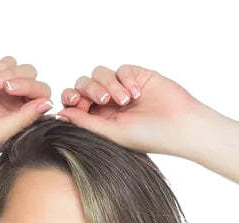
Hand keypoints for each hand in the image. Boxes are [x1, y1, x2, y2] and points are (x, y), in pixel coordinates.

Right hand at [0, 56, 52, 159]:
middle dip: (23, 82)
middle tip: (4, 88)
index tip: (18, 98)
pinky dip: (3, 66)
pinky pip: (10, 61)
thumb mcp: (0, 130)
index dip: (36, 94)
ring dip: (10, 73)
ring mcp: (7, 92)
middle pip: (37, 84)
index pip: (44, 102)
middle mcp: (19, 108)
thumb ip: (26, 118)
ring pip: (25, 70)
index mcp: (25, 124)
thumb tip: (49, 104)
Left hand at [54, 65, 204, 154]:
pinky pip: (120, 68)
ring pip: (100, 73)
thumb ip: (85, 122)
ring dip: (110, 85)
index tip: (76, 102)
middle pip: (84, 84)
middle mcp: (108, 103)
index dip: (72, 98)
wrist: (179, 125)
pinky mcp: (136, 75)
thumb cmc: (147, 137)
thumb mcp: (112, 132)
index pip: (75, 101)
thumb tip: (59, 113)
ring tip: (126, 101)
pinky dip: (125, 78)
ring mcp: (122, 88)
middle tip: (104, 101)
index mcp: (99, 119)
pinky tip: (137, 93)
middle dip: (90, 89)